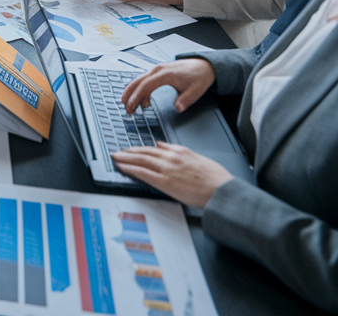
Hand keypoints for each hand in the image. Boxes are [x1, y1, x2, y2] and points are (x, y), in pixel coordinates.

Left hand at [112, 143, 233, 209]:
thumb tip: (164, 146)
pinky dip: (130, 168)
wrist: (222, 190)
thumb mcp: (198, 158)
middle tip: (117, 151)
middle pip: (144, 152)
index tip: (132, 149)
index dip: (141, 149)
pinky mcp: (165, 181)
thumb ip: (180, 152)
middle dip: (129, 152)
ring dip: (125, 158)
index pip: (155, 148)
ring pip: (140, 160)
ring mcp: (167, 169)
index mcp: (180, 151)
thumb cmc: (215, 179)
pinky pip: (143, 172)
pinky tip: (122, 167)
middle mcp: (171, 157)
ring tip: (115, 157)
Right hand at [120, 59, 215, 114]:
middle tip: (126, 108)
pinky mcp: (158, 72)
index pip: (146, 85)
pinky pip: (145, 81)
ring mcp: (157, 70)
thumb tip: (178, 108)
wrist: (203, 66)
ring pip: (139, 81)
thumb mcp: (195, 91)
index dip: (137, 96)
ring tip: (130, 107)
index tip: (132, 107)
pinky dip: (140, 90)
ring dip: (132, 93)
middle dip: (129, 95)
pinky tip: (142, 101)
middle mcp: (158, 70)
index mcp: (165, 74)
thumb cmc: (198, 77)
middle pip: (138, 81)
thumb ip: (186, 100)